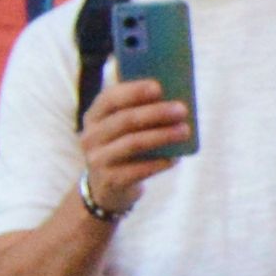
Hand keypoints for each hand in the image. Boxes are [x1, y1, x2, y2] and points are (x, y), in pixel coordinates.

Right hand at [76, 75, 191, 212]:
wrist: (107, 188)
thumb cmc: (124, 146)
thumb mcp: (124, 128)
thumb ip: (140, 111)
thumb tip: (174, 99)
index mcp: (94, 116)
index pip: (110, 98)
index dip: (133, 91)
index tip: (158, 87)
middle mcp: (90, 136)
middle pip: (125, 120)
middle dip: (156, 113)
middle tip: (182, 109)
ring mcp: (97, 160)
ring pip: (133, 143)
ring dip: (162, 135)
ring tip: (185, 131)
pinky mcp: (109, 181)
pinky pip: (138, 169)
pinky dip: (159, 162)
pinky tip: (175, 158)